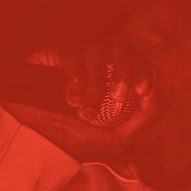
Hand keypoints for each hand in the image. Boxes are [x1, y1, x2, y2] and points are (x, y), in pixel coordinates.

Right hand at [1, 45, 160, 162]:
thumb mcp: (114, 138)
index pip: (137, 62)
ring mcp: (73, 57)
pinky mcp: (52, 54)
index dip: (144, 71)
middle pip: (123, 49)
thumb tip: (158, 94)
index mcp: (112, 78)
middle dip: (126, 73)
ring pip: (98, 52)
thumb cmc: (70, 140)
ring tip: (83, 111)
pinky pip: (72, 54)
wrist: (31, 141)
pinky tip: (70, 99)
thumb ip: (143, 119)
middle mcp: (95, 62)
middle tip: (120, 96)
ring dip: (96, 85)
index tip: (143, 91)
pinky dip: (76, 78)